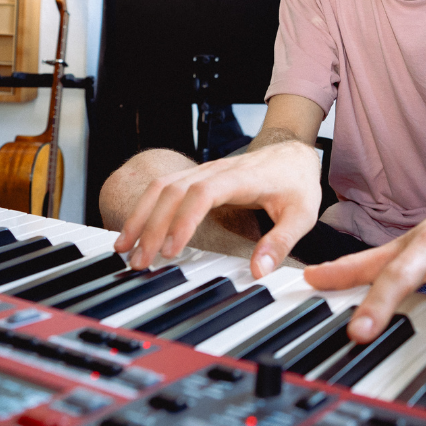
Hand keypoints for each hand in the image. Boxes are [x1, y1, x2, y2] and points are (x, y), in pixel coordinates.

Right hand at [112, 140, 321, 276]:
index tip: (171, 251)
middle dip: (152, 225)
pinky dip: (146, 207)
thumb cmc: (296, 183)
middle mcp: (217, 170)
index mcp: (242, 177)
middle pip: (174, 190)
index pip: (203, 193)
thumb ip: (280, 242)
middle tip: (140, 261)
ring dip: (141, 215)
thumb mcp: (301, 214)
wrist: (292, 154)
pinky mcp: (197, 177)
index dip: (184, 220)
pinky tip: (134, 229)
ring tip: (124, 247)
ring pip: (162, 186)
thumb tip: (258, 271)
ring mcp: (204, 171)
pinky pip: (164, 188)